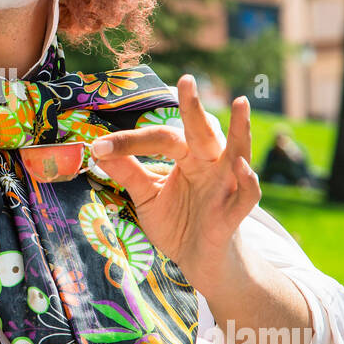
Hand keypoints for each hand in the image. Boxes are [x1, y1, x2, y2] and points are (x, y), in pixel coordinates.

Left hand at [89, 75, 260, 290]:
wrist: (199, 263)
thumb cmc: (178, 223)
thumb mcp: (146, 195)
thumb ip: (127, 172)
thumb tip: (96, 148)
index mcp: (188, 157)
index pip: (160, 137)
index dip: (129, 142)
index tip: (99, 147)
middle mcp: (209, 164)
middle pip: (201, 131)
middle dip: (194, 106)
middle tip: (186, 80)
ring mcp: (226, 185)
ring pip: (237, 151)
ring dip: (240, 128)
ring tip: (240, 102)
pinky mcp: (235, 212)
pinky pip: (248, 193)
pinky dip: (248, 179)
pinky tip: (241, 166)